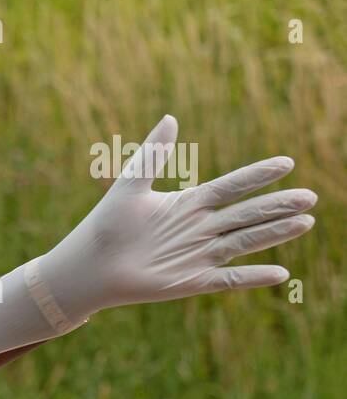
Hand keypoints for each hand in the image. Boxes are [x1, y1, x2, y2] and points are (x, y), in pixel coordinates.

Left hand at [37, 114, 316, 322]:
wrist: (88, 265)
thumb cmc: (105, 225)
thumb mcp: (130, 185)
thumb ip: (152, 153)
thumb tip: (170, 117)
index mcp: (188, 204)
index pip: (231, 186)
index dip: (257, 176)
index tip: (286, 163)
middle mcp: (200, 229)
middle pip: (246, 214)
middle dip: (277, 205)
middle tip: (310, 196)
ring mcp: (199, 255)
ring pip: (245, 242)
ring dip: (274, 233)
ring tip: (305, 222)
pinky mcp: (192, 281)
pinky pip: (229, 279)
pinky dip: (253, 277)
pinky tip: (280, 273)